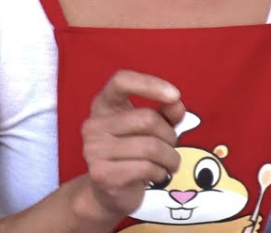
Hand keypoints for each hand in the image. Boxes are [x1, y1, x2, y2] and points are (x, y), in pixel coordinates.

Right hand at [79, 70, 184, 222]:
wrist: (109, 191)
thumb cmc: (134, 150)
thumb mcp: (153, 126)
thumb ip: (166, 112)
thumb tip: (176, 103)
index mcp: (103, 103)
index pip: (121, 80)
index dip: (149, 84)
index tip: (175, 95)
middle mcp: (93, 124)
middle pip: (147, 118)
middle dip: (169, 134)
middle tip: (172, 145)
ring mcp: (93, 150)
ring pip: (150, 146)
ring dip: (170, 156)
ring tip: (170, 162)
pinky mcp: (102, 175)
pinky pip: (146, 167)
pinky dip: (161, 172)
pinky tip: (158, 174)